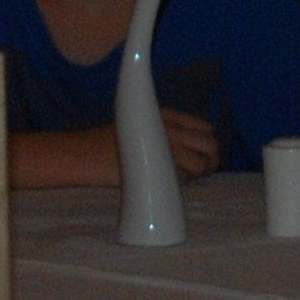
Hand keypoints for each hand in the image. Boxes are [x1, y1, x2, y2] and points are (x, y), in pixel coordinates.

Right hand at [8, 109, 223, 191]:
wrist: (88, 155)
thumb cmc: (109, 143)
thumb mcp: (138, 125)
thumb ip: (163, 132)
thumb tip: (189, 148)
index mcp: (167, 115)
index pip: (204, 128)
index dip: (206, 143)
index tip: (200, 154)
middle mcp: (172, 129)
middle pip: (210, 144)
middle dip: (211, 159)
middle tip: (200, 171)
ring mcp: (169, 148)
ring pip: (203, 162)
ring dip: (199, 172)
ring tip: (183, 178)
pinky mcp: (163, 168)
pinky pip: (186, 178)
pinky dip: (185, 182)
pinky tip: (170, 184)